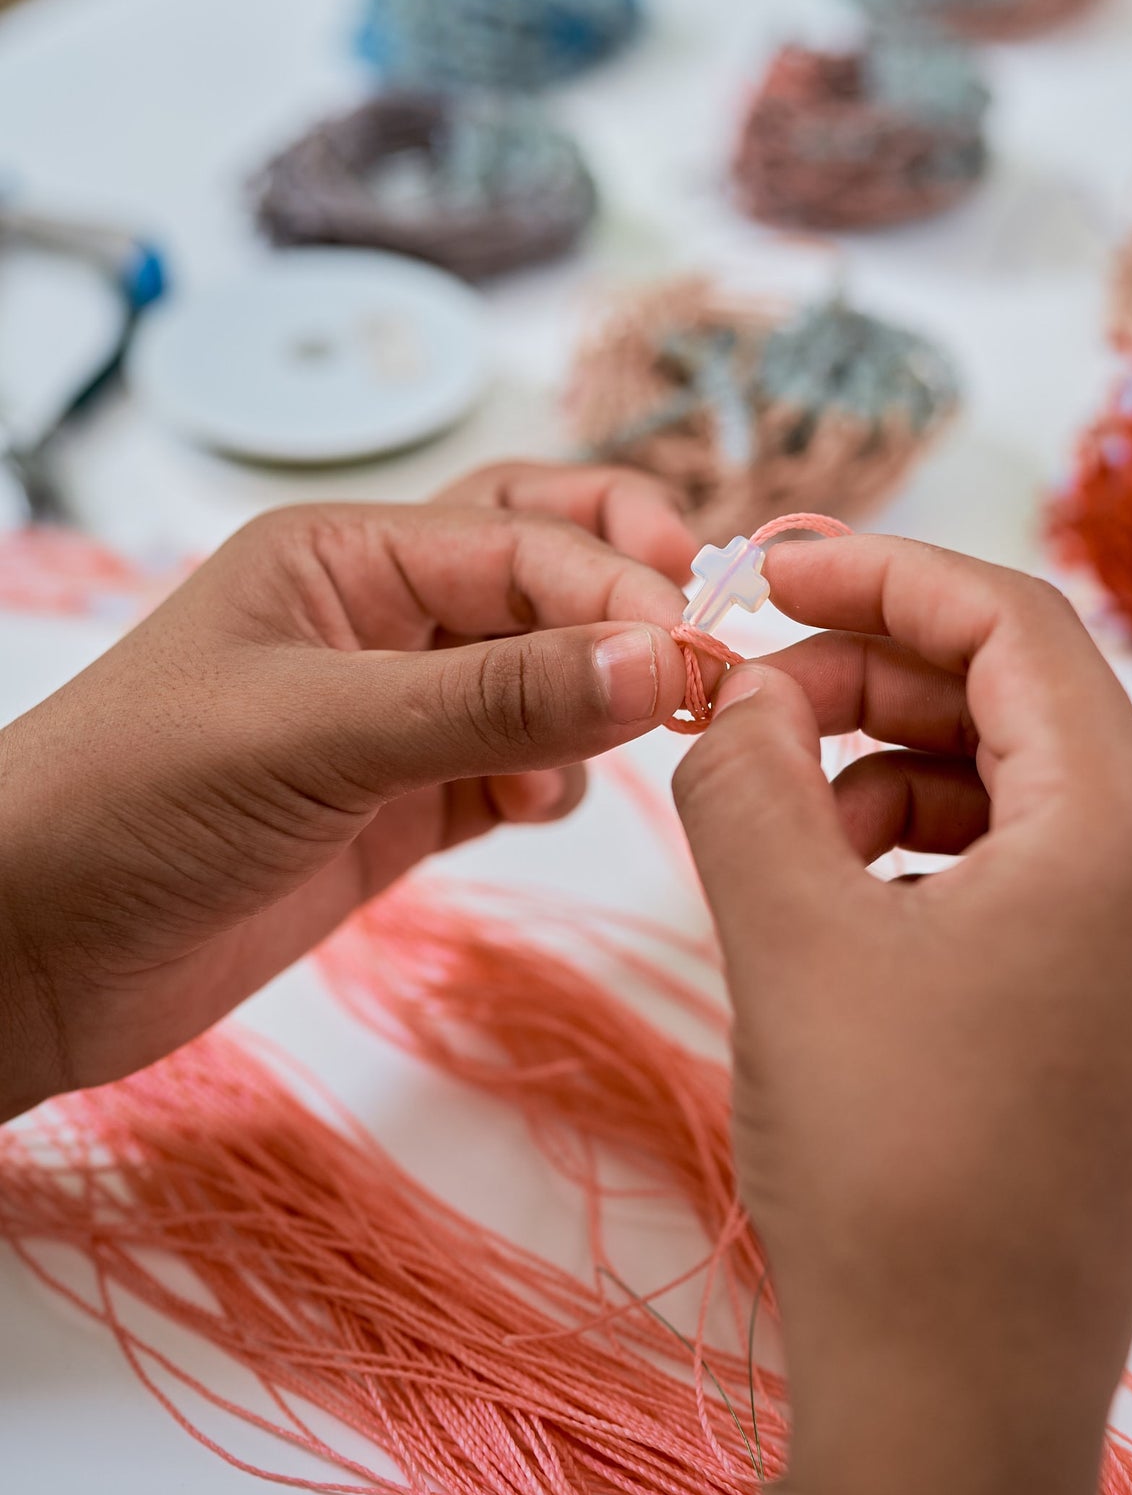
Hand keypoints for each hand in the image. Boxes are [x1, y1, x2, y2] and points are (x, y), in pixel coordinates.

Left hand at [0, 461, 693, 1118]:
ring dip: (594, 702)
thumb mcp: (318, 733)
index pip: (528, 538)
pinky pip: (518, 768)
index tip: (700, 656)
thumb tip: (660, 658)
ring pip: (546, 675)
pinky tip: (530, 808)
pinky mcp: (403, 807)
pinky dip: (550, 781)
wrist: (32, 955)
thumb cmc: (133, 803)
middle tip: (699, 658)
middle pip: (546, 568)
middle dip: (626, 599)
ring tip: (609, 751)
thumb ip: (493, 699)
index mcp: (348, 555)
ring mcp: (396, 715)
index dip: (623, 586)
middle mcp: (382, 619)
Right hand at [672, 537, 1131, 1494]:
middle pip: (1023, 708)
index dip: (881, 576)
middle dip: (872, 684)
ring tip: (767, 814)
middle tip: (738, 700)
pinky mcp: (1128, 1035)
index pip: (1015, 626)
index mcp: (1129, 837)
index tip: (765, 568)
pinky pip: (1029, 890)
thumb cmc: (887, 1167)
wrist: (955, 1408)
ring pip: (1021, 801)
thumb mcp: (787, 937)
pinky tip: (831, 899)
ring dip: (890, 774)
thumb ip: (744, 773)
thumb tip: (729, 690)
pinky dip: (927, 862)